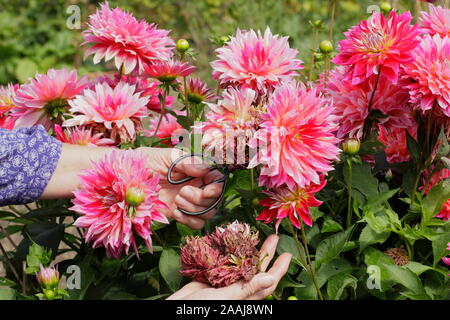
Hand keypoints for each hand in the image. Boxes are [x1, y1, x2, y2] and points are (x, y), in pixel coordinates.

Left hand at [139, 147, 223, 229]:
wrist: (127, 178)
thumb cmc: (147, 161)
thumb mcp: (166, 156)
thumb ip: (186, 161)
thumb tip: (205, 168)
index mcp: (197, 170)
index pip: (218, 180)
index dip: (218, 187)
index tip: (208, 190)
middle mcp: (197, 186)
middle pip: (216, 199)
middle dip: (202, 199)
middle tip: (182, 193)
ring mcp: (190, 201)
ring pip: (208, 213)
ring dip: (194, 209)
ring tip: (176, 200)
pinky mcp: (180, 214)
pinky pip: (196, 224)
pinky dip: (189, 220)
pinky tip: (175, 212)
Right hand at [167, 235, 291, 299]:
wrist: (176, 310)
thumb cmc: (202, 308)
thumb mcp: (225, 299)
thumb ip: (246, 288)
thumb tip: (271, 278)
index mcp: (245, 296)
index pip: (267, 282)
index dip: (279, 269)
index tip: (287, 255)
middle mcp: (237, 289)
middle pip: (256, 269)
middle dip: (266, 253)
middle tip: (274, 237)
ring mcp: (224, 282)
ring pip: (241, 264)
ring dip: (249, 250)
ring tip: (255, 236)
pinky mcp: (211, 277)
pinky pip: (223, 263)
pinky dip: (228, 252)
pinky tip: (231, 241)